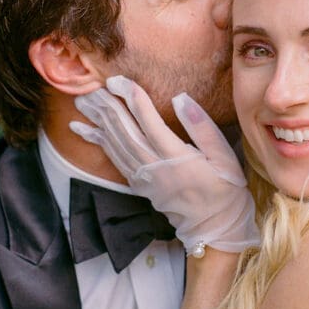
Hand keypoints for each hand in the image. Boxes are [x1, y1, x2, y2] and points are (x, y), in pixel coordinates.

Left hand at [71, 76, 259, 254]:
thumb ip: (203, 128)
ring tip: (83, 102)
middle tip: (91, 86)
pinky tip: (87, 130)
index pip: (149, 123)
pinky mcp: (139, 185)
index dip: (133, 99)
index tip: (118, 80)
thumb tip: (180, 98)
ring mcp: (144, 179)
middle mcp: (156, 168)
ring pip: (116, 145)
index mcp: (177, 159)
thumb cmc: (225, 189)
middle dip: (107, 107)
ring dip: (98, 122)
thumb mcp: (225, 158)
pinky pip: (115, 160)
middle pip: (125, 132)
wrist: (215, 227)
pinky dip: (99, 143)